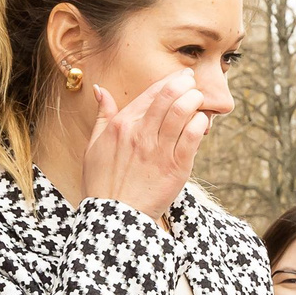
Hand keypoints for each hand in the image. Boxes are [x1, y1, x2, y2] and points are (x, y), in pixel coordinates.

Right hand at [80, 71, 208, 221]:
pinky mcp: (176, 167)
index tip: (182, 77)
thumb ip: (102, 116)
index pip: (151, 93)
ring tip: (199, 100)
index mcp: (121, 125)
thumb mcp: (94, 146)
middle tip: (193, 82)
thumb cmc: (103, 184)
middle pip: (168, 95)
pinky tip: (201, 123)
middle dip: (186, 83)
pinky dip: (200, 124)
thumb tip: (101, 90)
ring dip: (195, 100)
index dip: (170, 80)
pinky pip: (193, 136)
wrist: (114, 217)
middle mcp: (140, 133)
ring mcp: (159, 150)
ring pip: (183, 111)